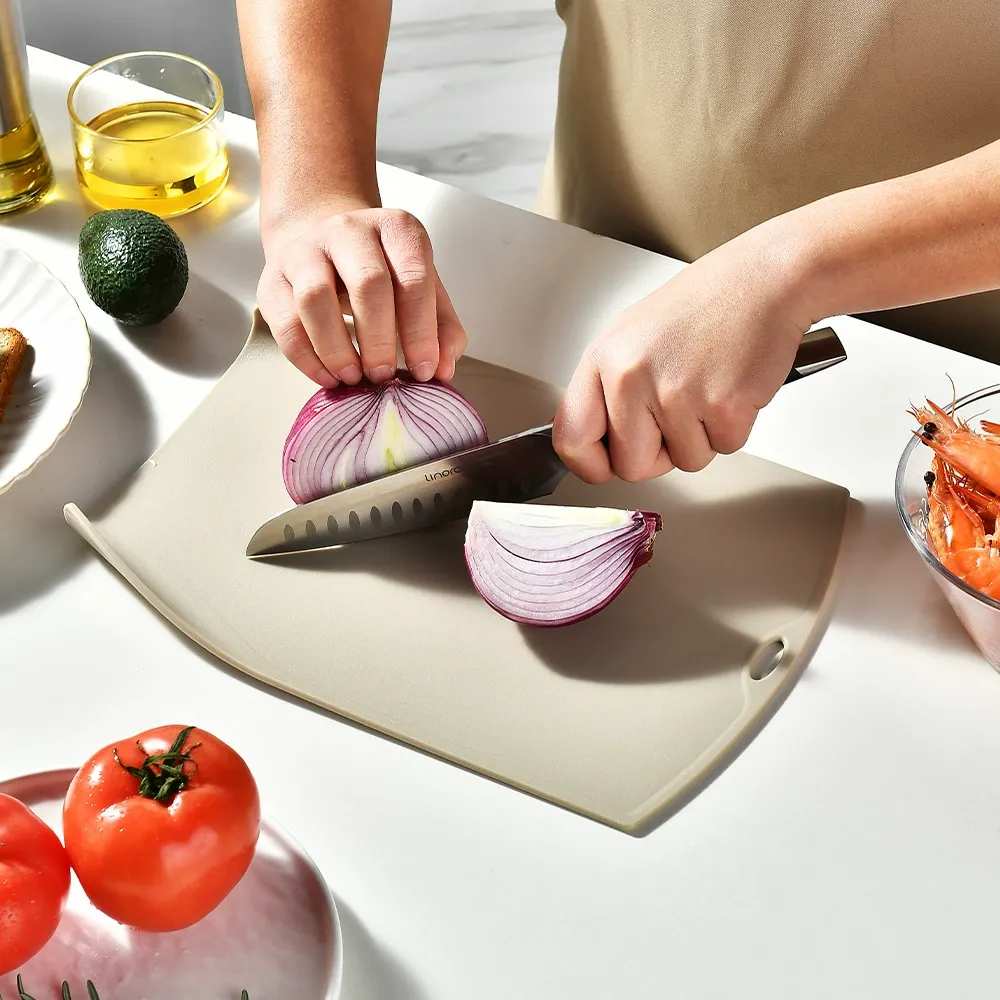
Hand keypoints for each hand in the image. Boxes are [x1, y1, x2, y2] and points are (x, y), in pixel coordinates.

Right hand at [257, 203, 467, 387]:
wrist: (327, 245)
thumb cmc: (384, 272)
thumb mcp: (422, 288)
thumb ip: (442, 326)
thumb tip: (444, 368)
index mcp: (397, 229)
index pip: (413, 278)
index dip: (421, 331)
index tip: (424, 370)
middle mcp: (349, 230)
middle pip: (367, 284)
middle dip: (379, 340)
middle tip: (385, 376)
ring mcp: (306, 250)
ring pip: (315, 298)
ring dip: (337, 348)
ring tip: (353, 378)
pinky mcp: (273, 277)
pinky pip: (284, 321)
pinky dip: (307, 358)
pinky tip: (328, 377)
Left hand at [553, 230, 814, 482]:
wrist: (764, 278)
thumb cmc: (704, 304)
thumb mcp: (633, 337)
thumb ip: (609, 390)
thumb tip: (598, 441)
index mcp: (603, 359)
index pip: (571, 438)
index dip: (591, 464)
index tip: (607, 464)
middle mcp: (631, 378)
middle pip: (630, 466)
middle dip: (658, 454)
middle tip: (677, 414)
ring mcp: (676, 394)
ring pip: (684, 462)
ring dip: (701, 437)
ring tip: (708, 387)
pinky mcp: (722, 407)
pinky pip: (724, 449)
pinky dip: (733, 427)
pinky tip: (731, 386)